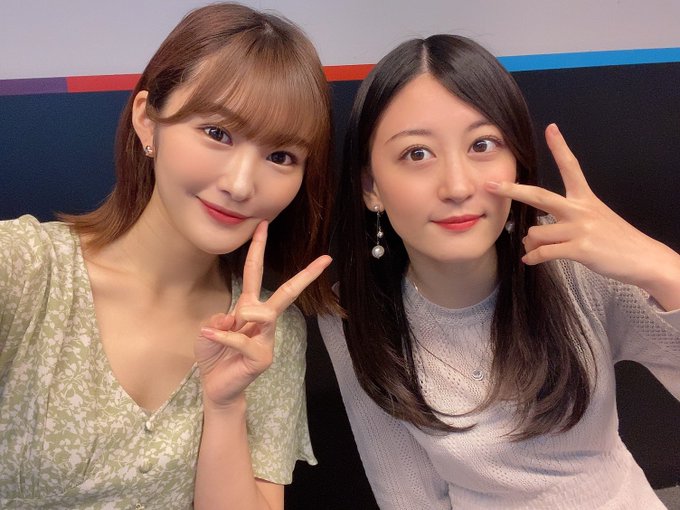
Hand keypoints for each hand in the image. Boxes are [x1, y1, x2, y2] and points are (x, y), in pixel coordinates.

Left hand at [195, 221, 331, 408]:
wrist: (216, 387)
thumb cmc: (215, 355)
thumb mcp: (209, 330)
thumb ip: (220, 319)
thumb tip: (235, 316)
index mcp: (249, 308)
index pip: (254, 273)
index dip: (258, 249)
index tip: (263, 225)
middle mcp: (263, 321)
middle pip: (287, 293)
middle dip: (306, 276)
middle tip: (326, 259)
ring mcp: (266, 339)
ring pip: (262, 314)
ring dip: (242, 317)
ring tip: (223, 327)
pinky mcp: (262, 358)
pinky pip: (241, 339)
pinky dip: (223, 337)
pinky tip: (210, 336)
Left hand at [485, 123, 679, 298]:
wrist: (641, 258)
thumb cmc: (614, 239)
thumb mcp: (595, 218)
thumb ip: (565, 219)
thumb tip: (531, 233)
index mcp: (585, 198)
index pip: (571, 167)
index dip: (560, 148)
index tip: (551, 128)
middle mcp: (580, 209)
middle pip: (539, 196)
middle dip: (512, 190)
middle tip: (490, 185)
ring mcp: (579, 229)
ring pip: (536, 233)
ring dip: (530, 243)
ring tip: (535, 248)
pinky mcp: (580, 249)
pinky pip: (543, 252)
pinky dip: (533, 258)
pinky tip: (530, 260)